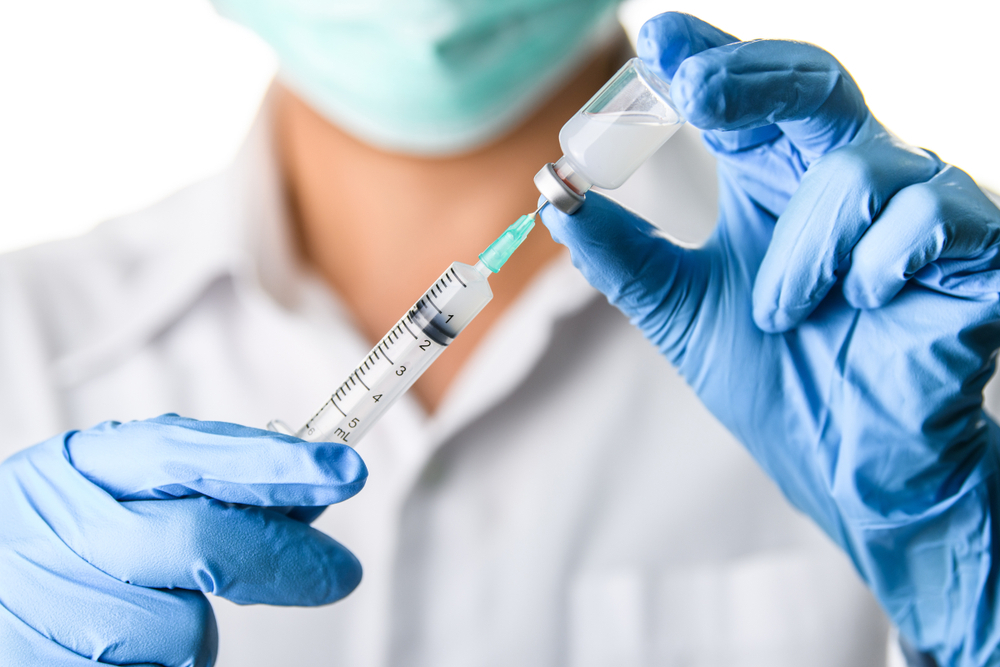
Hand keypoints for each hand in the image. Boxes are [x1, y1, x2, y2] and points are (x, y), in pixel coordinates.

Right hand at [0, 414, 366, 664]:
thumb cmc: (64, 541)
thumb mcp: (115, 491)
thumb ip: (199, 487)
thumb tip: (301, 498)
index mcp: (79, 467)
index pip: (188, 452)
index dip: (272, 463)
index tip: (344, 471)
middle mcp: (56, 528)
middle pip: (200, 540)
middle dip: (285, 558)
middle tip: (340, 571)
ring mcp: (46, 604)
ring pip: (179, 627)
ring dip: (197, 630)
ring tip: (154, 609)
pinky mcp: (43, 666)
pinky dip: (161, 663)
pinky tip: (122, 645)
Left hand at [540, 12, 999, 665]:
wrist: (844, 464)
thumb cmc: (775, 384)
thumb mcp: (681, 313)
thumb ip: (625, 255)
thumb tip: (555, 199)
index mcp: (779, 183)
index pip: (747, 97)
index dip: (709, 58)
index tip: (656, 40)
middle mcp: (845, 178)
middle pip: (811, 84)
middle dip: (751, 77)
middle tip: (693, 87)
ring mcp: (913, 209)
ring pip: (860, 169)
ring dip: (804, 247)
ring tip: (780, 309)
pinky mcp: (971, 250)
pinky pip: (928, 217)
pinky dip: (878, 260)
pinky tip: (863, 300)